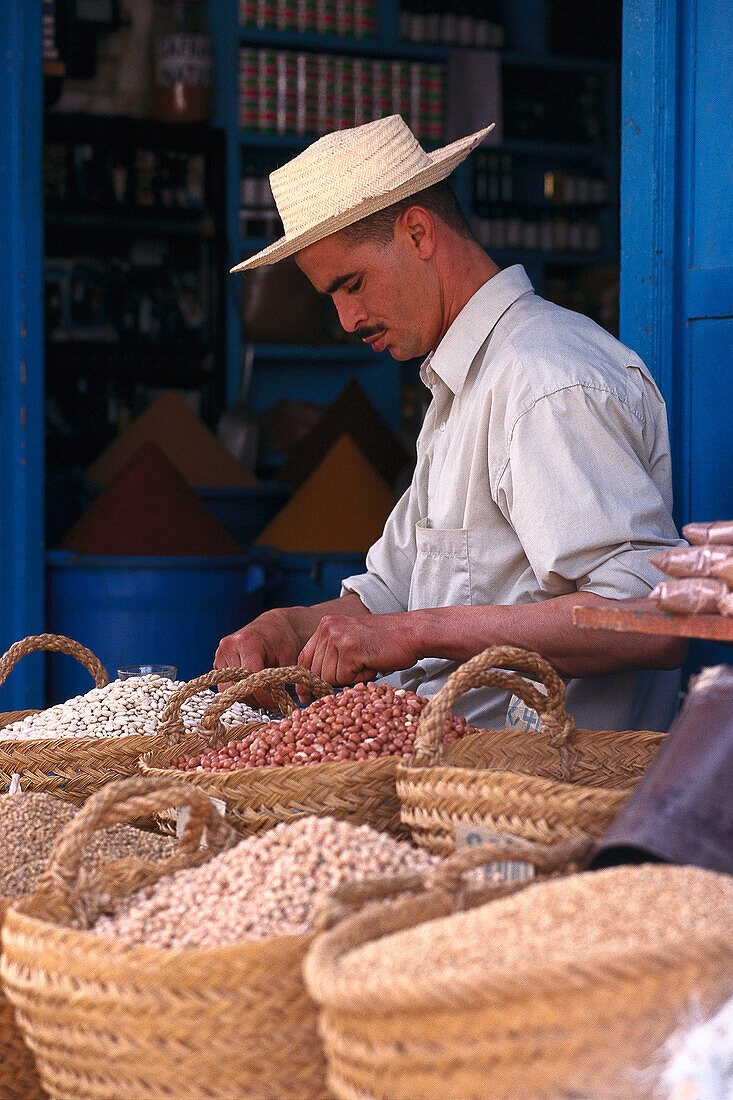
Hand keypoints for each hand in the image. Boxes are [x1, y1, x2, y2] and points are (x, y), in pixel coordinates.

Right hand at [214, 608, 305, 705]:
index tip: (276, 704)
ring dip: (246, 697)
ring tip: (263, 696)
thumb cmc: (281, 640)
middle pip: (237, 686)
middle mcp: (228, 647)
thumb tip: (276, 702)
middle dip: (256, 699)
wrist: (272, 627)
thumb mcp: (288, 657)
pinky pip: (225, 686)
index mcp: (246, 642)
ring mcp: (220, 654)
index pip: (251, 679)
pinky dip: (239, 692)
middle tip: (272, 703)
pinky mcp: (217, 663)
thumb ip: (280, 678)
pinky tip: (253, 689)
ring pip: (228, 689)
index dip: (264, 696)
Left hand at [298, 612, 418, 685]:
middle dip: (330, 681)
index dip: (305, 679)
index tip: (305, 695)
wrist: (411, 633)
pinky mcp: (350, 650)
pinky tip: (370, 665)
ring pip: (328, 677)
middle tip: (354, 672)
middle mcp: (328, 628)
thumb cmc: (384, 641)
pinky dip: (358, 678)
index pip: (304, 657)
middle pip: (314, 671)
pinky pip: (343, 679)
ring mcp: (338, 638)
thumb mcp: (351, 639)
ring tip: (366, 663)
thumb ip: (331, 654)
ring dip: (348, 678)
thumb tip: (312, 684)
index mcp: (326, 624)